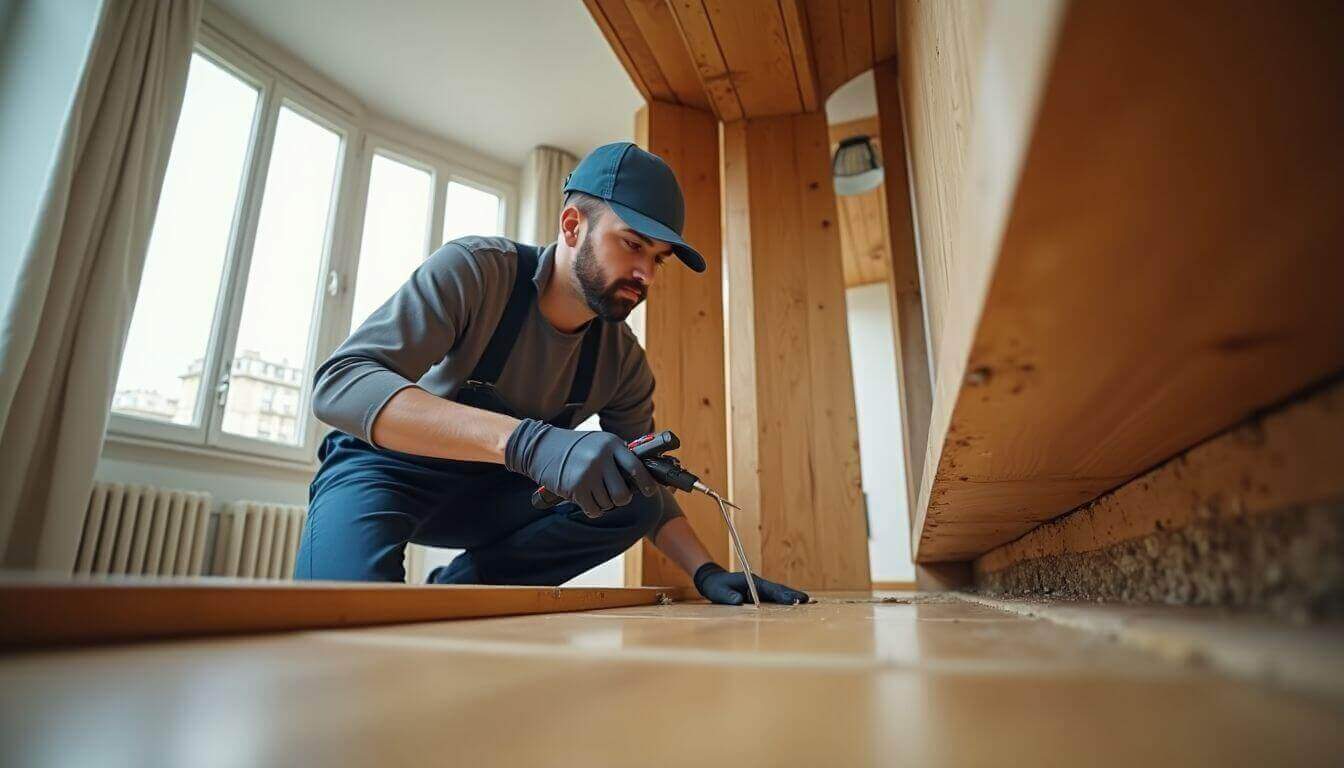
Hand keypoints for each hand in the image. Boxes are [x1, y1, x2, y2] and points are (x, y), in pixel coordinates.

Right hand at [505, 419, 656, 518]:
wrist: (540, 447)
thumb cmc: (574, 447)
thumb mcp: (599, 442)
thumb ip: (617, 455)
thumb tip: (639, 476)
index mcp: (611, 444)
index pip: (636, 467)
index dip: (646, 483)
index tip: (650, 491)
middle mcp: (601, 458)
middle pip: (623, 494)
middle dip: (621, 499)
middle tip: (615, 495)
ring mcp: (588, 473)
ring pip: (608, 504)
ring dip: (603, 503)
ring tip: (593, 491)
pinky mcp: (575, 488)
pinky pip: (594, 510)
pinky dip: (592, 509)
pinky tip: (586, 499)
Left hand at [693, 562, 809, 605]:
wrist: (712, 580)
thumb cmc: (715, 585)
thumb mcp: (718, 591)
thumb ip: (728, 596)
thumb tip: (739, 600)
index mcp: (751, 581)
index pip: (770, 589)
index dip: (781, 595)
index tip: (792, 600)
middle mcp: (758, 584)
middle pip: (778, 590)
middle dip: (792, 595)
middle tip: (807, 601)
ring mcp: (759, 589)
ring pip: (778, 593)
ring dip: (790, 597)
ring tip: (806, 603)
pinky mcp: (758, 594)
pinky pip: (773, 598)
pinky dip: (783, 600)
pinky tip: (792, 605)